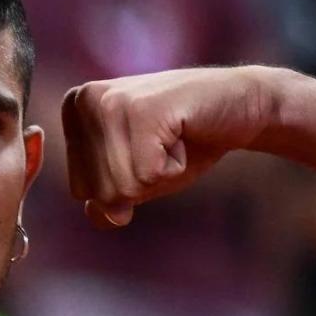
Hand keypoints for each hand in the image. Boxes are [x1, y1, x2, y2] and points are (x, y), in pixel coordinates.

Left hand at [61, 66, 276, 227]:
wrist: (241, 104)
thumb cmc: (186, 142)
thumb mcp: (137, 177)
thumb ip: (107, 199)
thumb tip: (104, 215)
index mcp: (74, 110)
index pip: (82, 189)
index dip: (126, 183)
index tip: (148, 148)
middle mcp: (84, 100)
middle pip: (100, 191)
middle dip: (142, 181)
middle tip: (164, 143)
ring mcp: (110, 102)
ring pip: (122, 187)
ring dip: (159, 174)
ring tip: (172, 138)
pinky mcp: (142, 109)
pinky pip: (149, 176)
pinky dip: (175, 167)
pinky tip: (183, 133)